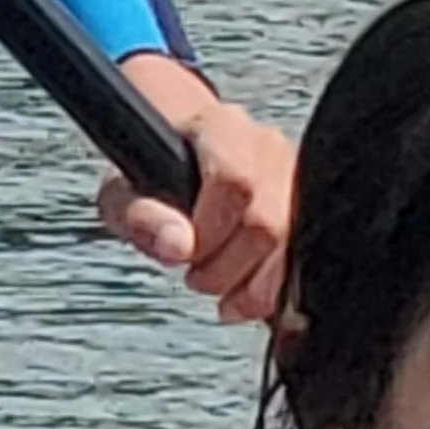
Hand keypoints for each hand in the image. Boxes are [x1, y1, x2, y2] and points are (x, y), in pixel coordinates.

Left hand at [104, 51, 296, 326]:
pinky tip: (245, 299)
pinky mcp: (306, 214)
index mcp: (222, 129)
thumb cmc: (154, 174)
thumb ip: (141, 217)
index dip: (210, 232)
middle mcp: (268, 150)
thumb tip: (177, 247)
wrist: (183, 157)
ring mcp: (295, 181)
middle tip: (196, 277)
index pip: (235, 181)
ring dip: (252, 287)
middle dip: (227, 268)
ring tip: (220, 292)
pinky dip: (272, 293)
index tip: (185, 254)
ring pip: (291, 249)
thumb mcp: (123, 192)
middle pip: (267, 223)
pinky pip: (301, 266)